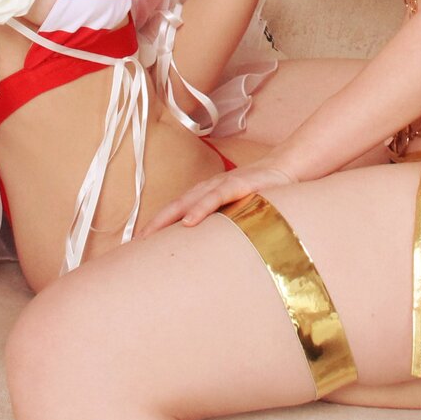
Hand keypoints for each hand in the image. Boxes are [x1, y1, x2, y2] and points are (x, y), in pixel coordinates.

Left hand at [142, 159, 297, 234]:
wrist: (284, 168)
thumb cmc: (259, 193)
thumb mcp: (238, 212)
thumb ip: (223, 225)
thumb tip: (207, 251)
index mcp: (205, 196)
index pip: (176, 211)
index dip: (157, 225)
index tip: (139, 245)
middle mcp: (208, 189)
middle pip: (174, 207)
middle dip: (154, 224)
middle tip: (135, 244)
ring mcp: (221, 185)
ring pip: (188, 201)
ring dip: (168, 217)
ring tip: (151, 234)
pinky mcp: (238, 185)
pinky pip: (215, 197)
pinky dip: (200, 209)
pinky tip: (188, 221)